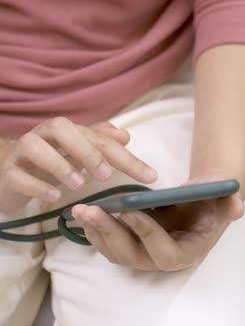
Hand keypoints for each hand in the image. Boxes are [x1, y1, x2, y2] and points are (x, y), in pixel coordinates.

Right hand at [0, 117, 157, 211]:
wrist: (8, 170)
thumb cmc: (50, 160)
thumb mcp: (79, 152)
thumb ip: (102, 143)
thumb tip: (126, 135)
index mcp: (68, 131)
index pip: (102, 139)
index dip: (127, 157)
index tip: (150, 176)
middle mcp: (44, 135)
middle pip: (63, 129)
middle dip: (87, 150)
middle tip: (105, 175)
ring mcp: (22, 152)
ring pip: (35, 147)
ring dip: (59, 165)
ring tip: (78, 184)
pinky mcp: (7, 172)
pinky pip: (16, 174)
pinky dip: (36, 185)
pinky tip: (54, 196)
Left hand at [72, 175, 243, 270]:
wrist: (199, 200)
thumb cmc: (211, 199)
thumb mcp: (222, 197)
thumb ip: (229, 203)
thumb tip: (236, 207)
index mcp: (188, 252)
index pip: (164, 252)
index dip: (147, 233)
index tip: (130, 210)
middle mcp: (163, 260)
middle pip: (132, 256)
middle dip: (110, 233)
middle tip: (92, 210)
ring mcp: (144, 256)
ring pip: (114, 253)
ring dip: (96, 232)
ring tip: (82, 210)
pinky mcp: (131, 247)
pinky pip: (107, 245)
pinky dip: (94, 230)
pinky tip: (84, 212)